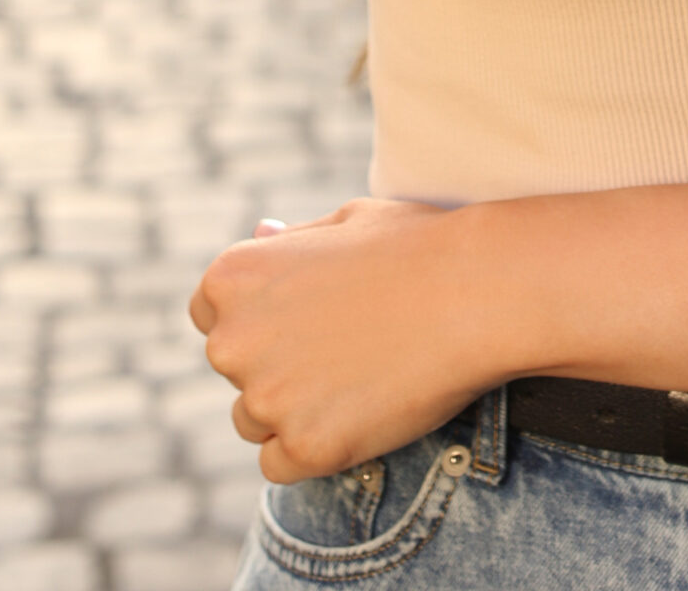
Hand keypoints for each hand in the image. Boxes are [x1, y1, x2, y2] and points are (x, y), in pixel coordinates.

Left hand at [190, 197, 490, 482]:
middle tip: (347, 344)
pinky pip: (280, 464)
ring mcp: (266, 398)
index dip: (260, 318)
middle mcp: (232, 339)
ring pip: (255, 420)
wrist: (477, 293)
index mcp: (232, 276)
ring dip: (293, 409)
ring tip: (360, 375)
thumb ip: (292, 243)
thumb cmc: (416, 246)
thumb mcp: (344, 222)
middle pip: (233, 369)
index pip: (210, 315)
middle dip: (276, 363)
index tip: (308, 317)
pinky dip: (313, 450)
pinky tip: (359, 413)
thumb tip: (260, 235)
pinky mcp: (303, 448)